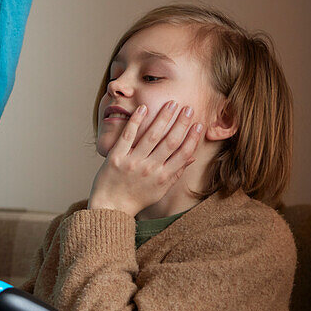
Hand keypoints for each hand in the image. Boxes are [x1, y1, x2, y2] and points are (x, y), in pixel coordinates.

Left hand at [87, 101, 202, 216]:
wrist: (110, 207)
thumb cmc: (137, 198)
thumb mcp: (160, 189)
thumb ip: (175, 173)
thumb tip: (191, 157)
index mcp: (163, 177)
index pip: (183, 154)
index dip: (192, 138)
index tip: (199, 125)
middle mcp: (150, 169)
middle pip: (170, 141)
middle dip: (181, 123)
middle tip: (189, 108)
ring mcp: (132, 162)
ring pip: (151, 136)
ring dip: (163, 118)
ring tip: (171, 104)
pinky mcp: (116, 157)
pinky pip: (128, 136)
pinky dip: (136, 121)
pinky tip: (144, 108)